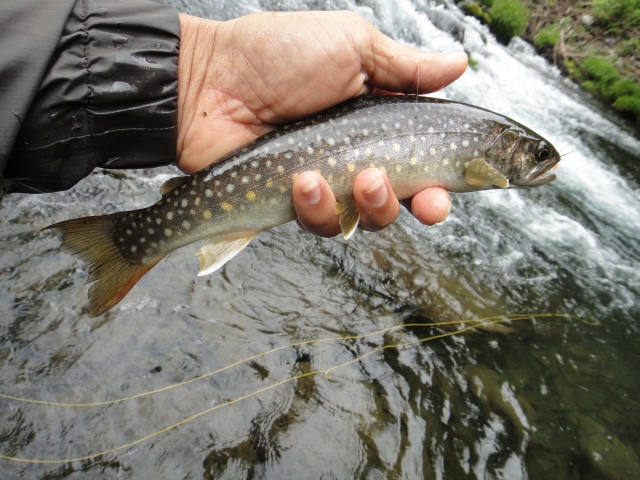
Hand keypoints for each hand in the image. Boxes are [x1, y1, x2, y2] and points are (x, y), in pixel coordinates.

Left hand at [177, 11, 465, 235]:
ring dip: (371, 205)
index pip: (424, 160)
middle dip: (420, 206)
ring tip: (354, 177)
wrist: (210, 81)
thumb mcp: (352, 46)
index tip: (454, 189)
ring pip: (364, 221)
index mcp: (376, 123)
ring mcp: (324, 185)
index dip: (445, 181)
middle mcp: (356, 158)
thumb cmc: (278, 56)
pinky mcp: (293, 205)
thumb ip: (407, 65)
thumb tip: (460, 64)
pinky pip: (320, 224)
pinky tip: (302, 179)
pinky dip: (317, 206)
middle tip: (423, 201)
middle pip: (404, 201)